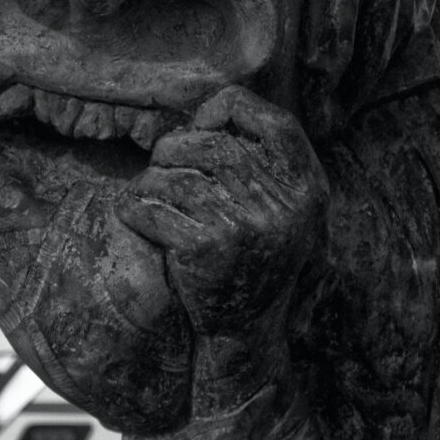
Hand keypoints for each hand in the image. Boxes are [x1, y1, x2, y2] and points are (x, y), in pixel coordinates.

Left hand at [117, 85, 327, 337]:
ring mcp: (246, 226)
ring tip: (147, 192)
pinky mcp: (206, 247)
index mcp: (307, 188)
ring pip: (177, 173)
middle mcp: (283, 205)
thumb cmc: (252, 252)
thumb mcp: (281, 207)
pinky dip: (133, 206)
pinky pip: (153, 207)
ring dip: (150, 179)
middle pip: (215, 144)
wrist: (244, 329)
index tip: (203, 123)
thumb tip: (208, 111)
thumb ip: (262, 161)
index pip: (277, 122)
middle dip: (176, 146)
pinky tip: (132, 213)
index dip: (234, 110)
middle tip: (161, 164)